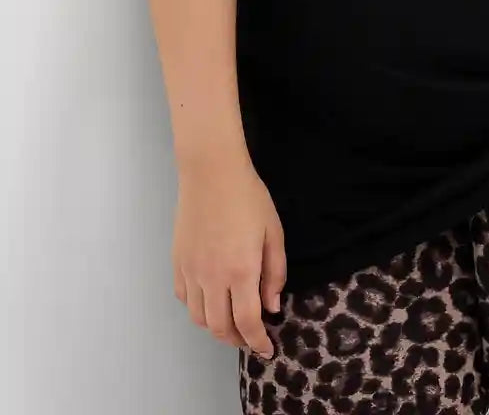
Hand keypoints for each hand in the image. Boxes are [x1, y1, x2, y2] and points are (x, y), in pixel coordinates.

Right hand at [172, 155, 285, 359]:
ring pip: (199, 318)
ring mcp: (191, 272)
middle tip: (251, 339)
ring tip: (232, 323)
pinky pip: (185, 299)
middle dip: (238, 340)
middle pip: (220, 328)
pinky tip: (211, 301)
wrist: (211, 173)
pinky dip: (198, 309)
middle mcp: (212, 278)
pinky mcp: (177, 263)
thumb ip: (275, 273)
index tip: (267, 350)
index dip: (258, 342)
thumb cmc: (249, 198)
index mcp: (241, 271)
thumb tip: (271, 307)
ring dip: (217, 328)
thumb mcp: (274, 232)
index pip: (248, 322)